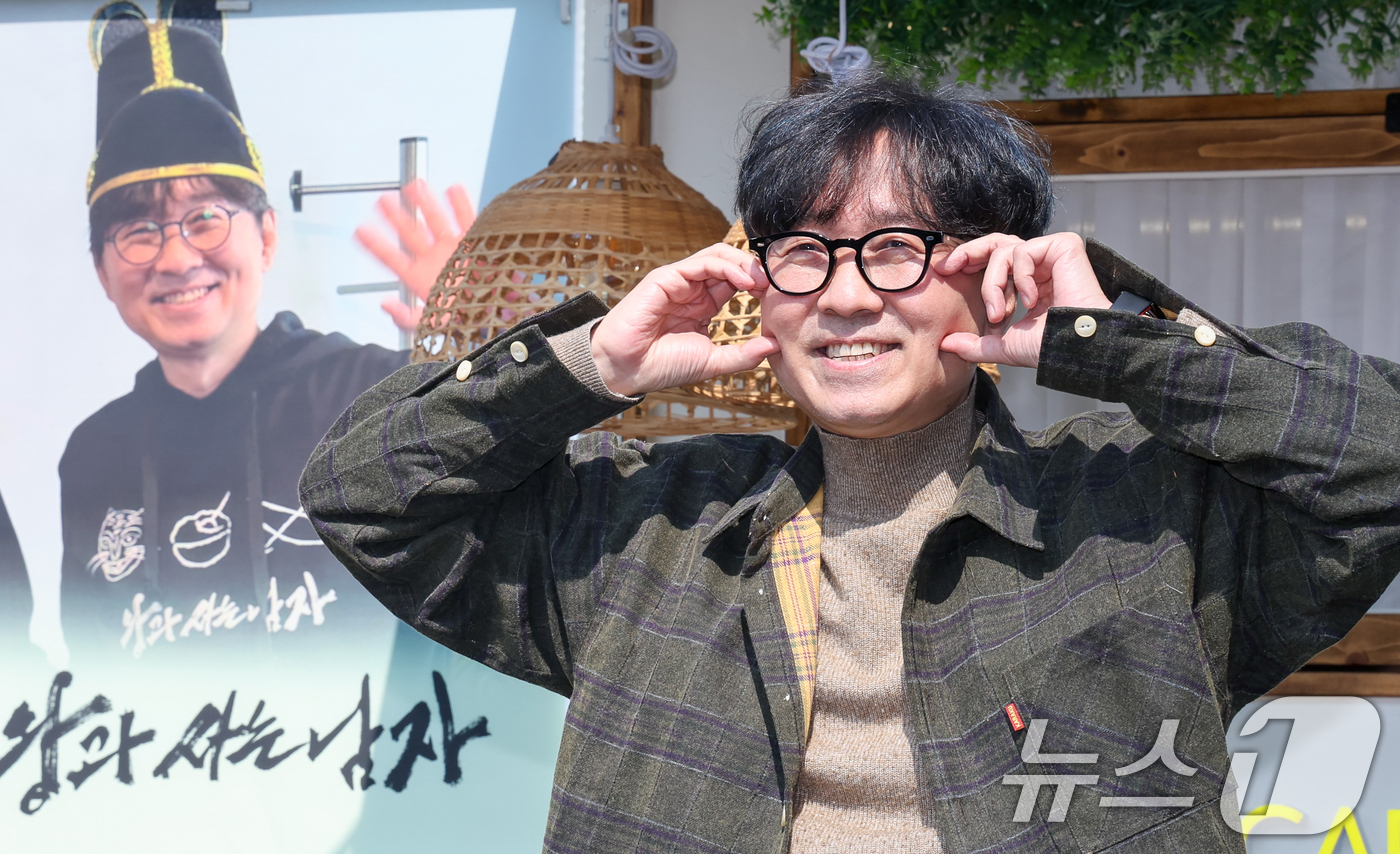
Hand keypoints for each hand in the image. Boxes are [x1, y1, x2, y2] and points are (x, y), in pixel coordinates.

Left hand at [355, 180, 475, 330]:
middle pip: (410, 233)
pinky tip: (454, 189)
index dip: (376, 244)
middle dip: (396, 216)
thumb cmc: (465, 324)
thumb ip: (408, 318)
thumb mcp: (432, 327)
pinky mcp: (476, 247)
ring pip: (436, 221)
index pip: (392, 258)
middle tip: (383, 200)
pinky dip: (462, 206)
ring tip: (413, 185)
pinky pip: (468, 222)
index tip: (361, 231)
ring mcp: (454, 251)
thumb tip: (386, 305)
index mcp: (420, 278)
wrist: (495, 320)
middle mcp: (435, 260)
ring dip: (425, 203)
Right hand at [592, 244, 781, 397]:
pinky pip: (702, 262)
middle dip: (756, 269)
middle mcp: (693, 290)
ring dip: (744, 264)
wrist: (626, 369)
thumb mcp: (712, 363)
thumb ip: (743, 355)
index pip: (736, 283)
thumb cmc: (662, 366)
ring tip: (762, 280)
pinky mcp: (666, 277)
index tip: (780, 296)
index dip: (759, 284)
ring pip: (718, 256)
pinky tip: (744, 282)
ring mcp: (680, 281)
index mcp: (703, 306)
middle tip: (777, 284)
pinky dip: (727, 266)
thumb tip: (775, 346)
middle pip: (730, 264)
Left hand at [935, 231, 1110, 368]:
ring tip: (1001, 313)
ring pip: (1004, 251)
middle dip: (968, 253)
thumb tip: (946, 344)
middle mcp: (1040, 265)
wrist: (1077, 346)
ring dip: (993, 285)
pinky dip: (1020, 278)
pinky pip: (1023, 252)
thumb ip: (976, 344)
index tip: (946, 271)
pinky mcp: (1063, 245)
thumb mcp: (1004, 345)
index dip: (969, 262)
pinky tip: (1032, 300)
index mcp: (1028, 282)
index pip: (994, 261)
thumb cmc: (1051, 346)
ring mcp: (1052, 254)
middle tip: (949, 267)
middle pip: (996, 243)